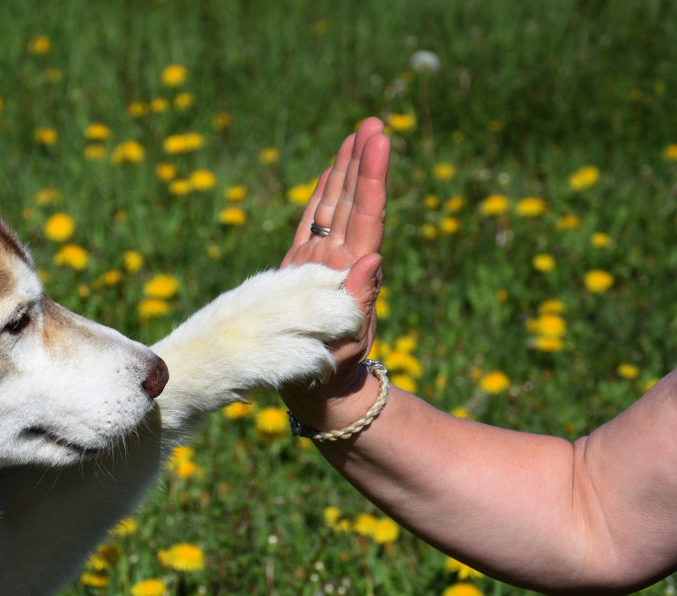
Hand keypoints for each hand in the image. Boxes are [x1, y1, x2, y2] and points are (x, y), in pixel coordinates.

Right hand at [281, 118, 389, 423]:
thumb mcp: (348, 343)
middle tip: (374, 122)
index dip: (371, 176)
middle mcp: (339, 260)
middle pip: (353, 201)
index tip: (378, 139)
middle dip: (362, 161)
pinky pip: (312, 225)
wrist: (321, 390)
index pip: (366, 214)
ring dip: (346, 172)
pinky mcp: (301, 270)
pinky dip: (321, 198)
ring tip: (357, 135)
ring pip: (335, 207)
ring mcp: (321, 263)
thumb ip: (359, 304)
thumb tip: (374, 260)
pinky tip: (331, 175)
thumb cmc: (333, 373)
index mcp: (351, 272)